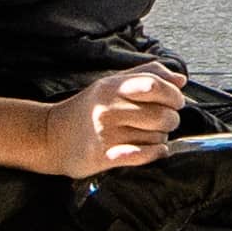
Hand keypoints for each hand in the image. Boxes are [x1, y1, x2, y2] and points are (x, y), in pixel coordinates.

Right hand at [45, 63, 184, 177]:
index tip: (176, 100)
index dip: (174, 94)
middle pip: (162, 114)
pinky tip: (154, 150)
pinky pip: (144, 155)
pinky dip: (155, 153)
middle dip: (171, 119)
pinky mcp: (105, 156)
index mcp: (113, 86)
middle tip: (164, 121)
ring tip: (148, 134)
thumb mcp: (112, 83)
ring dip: (160, 138)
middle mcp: (110, 108)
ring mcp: (107, 133)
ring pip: (157, 137)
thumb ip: (147, 75)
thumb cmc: (87, 109)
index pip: (155, 85)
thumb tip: (180, 79)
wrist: (51, 136)